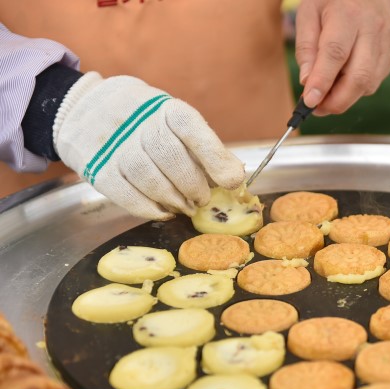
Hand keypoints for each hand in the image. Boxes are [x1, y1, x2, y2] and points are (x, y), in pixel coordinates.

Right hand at [53, 73, 244, 219]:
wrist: (86, 109)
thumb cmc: (147, 122)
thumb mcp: (175, 121)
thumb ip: (204, 147)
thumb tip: (234, 177)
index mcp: (165, 108)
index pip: (191, 128)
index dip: (214, 157)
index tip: (232, 181)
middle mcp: (138, 123)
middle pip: (171, 158)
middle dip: (193, 186)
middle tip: (202, 200)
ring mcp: (114, 145)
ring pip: (148, 178)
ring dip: (173, 199)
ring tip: (185, 206)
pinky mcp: (97, 167)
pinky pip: (125, 194)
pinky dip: (148, 208)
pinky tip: (163, 211)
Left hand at [295, 0, 389, 115]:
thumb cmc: (333, 3)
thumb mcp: (309, 14)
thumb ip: (306, 47)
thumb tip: (307, 82)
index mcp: (347, 14)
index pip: (335, 53)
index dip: (322, 81)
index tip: (310, 101)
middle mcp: (373, 27)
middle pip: (359, 76)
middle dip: (337, 100)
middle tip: (318, 109)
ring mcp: (388, 40)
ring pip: (369, 83)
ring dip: (346, 97)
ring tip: (328, 93)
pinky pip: (375, 81)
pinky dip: (357, 88)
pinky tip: (346, 78)